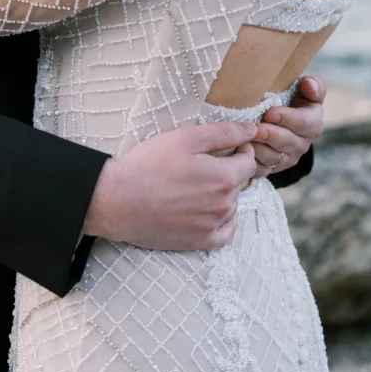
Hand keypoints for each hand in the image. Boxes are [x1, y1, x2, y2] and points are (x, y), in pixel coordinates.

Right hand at [83, 122, 260, 250]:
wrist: (118, 200)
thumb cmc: (149, 164)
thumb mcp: (186, 137)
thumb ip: (224, 133)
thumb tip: (252, 129)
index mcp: (224, 178)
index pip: (249, 161)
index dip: (240, 149)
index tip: (226, 146)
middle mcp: (224, 206)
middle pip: (240, 183)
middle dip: (229, 170)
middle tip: (203, 163)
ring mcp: (212, 226)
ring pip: (232, 205)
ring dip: (224, 194)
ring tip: (196, 183)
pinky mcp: (199, 242)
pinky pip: (225, 232)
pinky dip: (223, 220)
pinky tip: (208, 209)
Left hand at [252, 73, 325, 177]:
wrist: (280, 116)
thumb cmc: (292, 97)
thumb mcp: (306, 88)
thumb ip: (314, 84)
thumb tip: (309, 84)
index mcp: (313, 123)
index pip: (304, 123)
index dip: (287, 118)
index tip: (270, 113)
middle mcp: (302, 144)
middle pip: (287, 143)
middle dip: (270, 135)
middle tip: (255, 128)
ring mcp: (287, 158)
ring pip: (273, 158)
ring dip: (259, 149)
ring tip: (245, 139)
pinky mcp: (272, 168)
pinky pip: (261, 169)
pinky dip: (250, 162)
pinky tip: (240, 151)